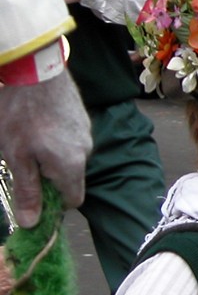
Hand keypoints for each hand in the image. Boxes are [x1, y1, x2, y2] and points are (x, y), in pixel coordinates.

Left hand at [0, 73, 89, 225]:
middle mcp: (86, 152)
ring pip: (70, 157)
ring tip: (28, 137)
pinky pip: (72, 139)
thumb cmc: (21, 115)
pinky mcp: (82, 118)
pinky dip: (57, 139)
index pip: (73, 200)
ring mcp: (86, 133)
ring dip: (52, 155)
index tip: (33, 194)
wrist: (35, 71)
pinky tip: (38, 123)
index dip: (54, 203)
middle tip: (22, 160)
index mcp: (71, 167)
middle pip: (70, 178)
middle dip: (49, 176)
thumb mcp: (15, 157)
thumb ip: (26, 191)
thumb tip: (32, 223)